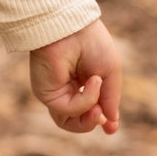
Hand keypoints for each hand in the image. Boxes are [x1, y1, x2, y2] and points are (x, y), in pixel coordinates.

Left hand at [29, 18, 121, 135]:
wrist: (74, 28)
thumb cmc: (92, 43)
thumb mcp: (109, 74)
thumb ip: (109, 100)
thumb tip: (111, 126)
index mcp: (80, 83)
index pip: (87, 110)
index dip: (99, 119)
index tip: (111, 128)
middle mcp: (65, 89)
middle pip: (75, 121)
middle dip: (92, 122)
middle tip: (104, 116)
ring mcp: (54, 92)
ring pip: (67, 122)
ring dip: (89, 119)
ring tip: (98, 108)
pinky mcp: (45, 93)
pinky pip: (66, 109)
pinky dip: (85, 100)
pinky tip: (93, 82)